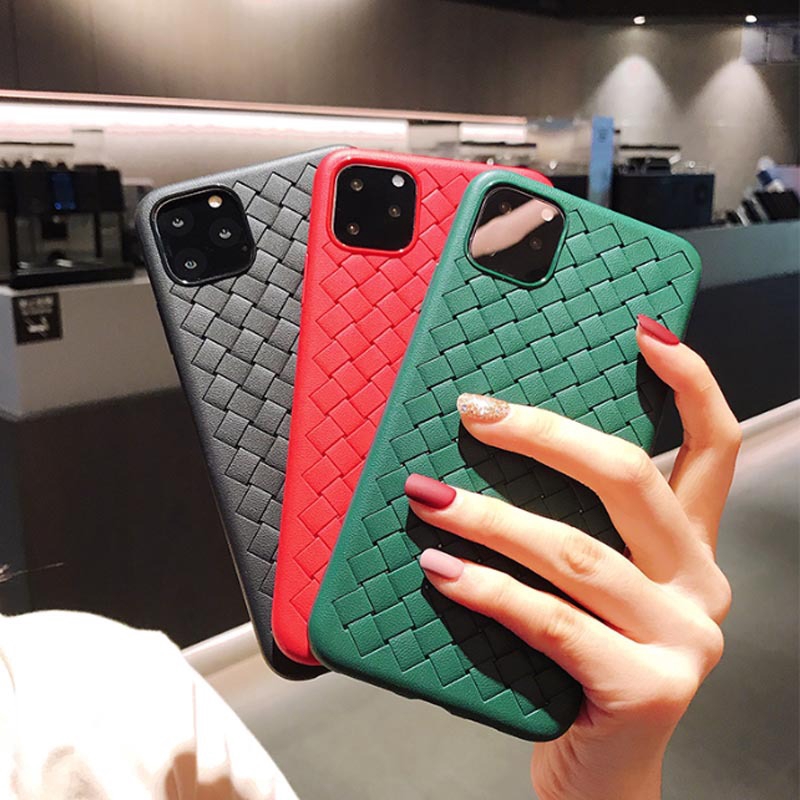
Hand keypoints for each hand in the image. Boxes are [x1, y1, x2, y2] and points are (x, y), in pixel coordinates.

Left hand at [404, 315, 739, 799]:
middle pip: (629, 477)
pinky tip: (443, 569)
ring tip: (430, 497)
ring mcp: (682, 639)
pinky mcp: (647, 688)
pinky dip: (488, 589)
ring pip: (576, 550)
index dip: (690, 381)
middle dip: (545, 433)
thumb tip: (494, 446)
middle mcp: (699, 585)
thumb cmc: (574, 667)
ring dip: (490, 515)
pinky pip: (550, 620)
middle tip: (478, 412)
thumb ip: (567, 525)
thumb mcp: (584, 587)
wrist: (597, 777)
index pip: (711, 446)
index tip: (642, 334)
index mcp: (686, 549)